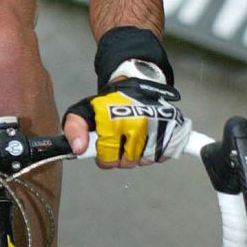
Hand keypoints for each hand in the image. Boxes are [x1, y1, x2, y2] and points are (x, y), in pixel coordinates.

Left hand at [63, 76, 191, 167]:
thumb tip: (78, 149)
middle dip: (121, 156)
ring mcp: (157, 126)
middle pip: (127, 163)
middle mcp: (137, 123)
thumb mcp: (83, 111)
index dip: (104, 157)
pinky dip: (156, 150)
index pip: (108, 161)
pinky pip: (162, 155)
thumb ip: (73, 129)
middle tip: (119, 140)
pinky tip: (148, 137)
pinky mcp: (174, 127)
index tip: (105, 146)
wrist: (136, 84)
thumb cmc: (109, 103)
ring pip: (145, 161)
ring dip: (138, 154)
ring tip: (133, 137)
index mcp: (112, 120)